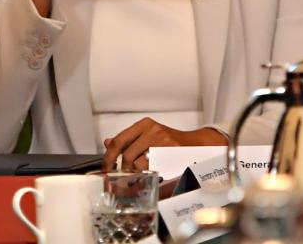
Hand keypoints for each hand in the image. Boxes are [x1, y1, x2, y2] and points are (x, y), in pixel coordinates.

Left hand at [101, 118, 227, 171]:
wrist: (196, 144)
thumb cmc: (170, 141)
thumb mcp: (148, 134)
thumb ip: (128, 139)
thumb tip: (107, 142)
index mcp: (144, 125)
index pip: (119, 141)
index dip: (109, 157)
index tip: (106, 167)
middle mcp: (152, 130)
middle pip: (128, 155)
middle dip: (123, 170)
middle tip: (122, 178)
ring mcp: (164, 142)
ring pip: (140, 165)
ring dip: (136, 175)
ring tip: (138, 178)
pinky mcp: (173, 154)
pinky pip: (154, 170)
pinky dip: (149, 176)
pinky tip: (150, 177)